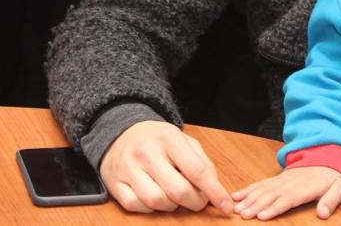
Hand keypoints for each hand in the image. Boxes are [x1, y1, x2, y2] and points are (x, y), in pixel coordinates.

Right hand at [99, 120, 233, 213]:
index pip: (197, 170)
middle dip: (195, 202)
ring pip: (157, 201)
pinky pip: (136, 206)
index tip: (226, 206)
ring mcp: (128, 168)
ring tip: (174, 196)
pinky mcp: (114, 183)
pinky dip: (150, 208)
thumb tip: (216, 189)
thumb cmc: (158, 140)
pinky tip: (155, 197)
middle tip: (198, 201)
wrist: (120, 132)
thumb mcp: (183, 141)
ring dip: (172, 206)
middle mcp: (146, 152)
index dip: (214, 192)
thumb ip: (202, 162)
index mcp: (169, 138)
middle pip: (178, 191)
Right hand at [232, 167, 340, 219]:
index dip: (273, 208)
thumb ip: (331, 201)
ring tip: (236, 208)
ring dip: (248, 198)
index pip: (286, 200)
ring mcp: (281, 180)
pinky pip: (260, 184)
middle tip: (242, 214)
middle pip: (270, 195)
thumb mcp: (338, 188)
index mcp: (304, 188)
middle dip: (255, 205)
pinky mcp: (276, 179)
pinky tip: (236, 195)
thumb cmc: (331, 177)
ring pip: (262, 190)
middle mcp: (289, 183)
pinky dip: (248, 189)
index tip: (261, 216)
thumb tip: (323, 214)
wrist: (326, 156)